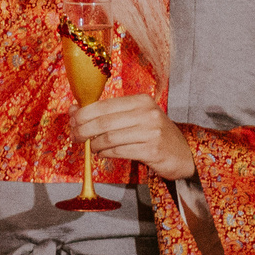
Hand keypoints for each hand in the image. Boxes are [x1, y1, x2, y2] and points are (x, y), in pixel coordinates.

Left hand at [73, 92, 195, 180]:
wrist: (183, 153)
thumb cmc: (153, 133)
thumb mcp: (134, 117)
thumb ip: (107, 113)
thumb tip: (74, 111)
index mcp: (141, 100)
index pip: (104, 105)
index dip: (83, 114)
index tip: (72, 121)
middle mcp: (147, 113)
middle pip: (104, 121)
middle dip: (83, 130)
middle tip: (75, 137)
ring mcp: (151, 132)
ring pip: (110, 137)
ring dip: (94, 144)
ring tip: (91, 147)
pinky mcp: (152, 150)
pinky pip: (120, 151)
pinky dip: (106, 153)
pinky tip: (102, 153)